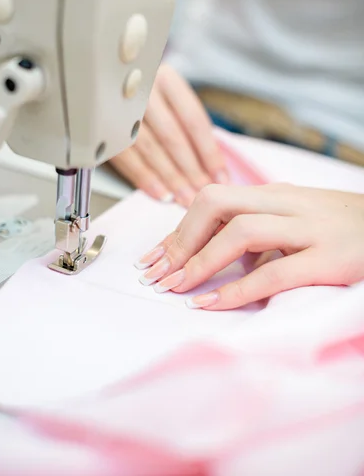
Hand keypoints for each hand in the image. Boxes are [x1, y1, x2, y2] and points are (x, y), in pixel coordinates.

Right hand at [109, 64, 227, 206]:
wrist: (99, 80)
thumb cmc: (144, 96)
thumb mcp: (168, 97)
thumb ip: (188, 126)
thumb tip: (212, 168)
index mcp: (165, 78)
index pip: (193, 120)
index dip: (209, 153)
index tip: (220, 177)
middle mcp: (142, 89)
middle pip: (172, 137)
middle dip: (190, 171)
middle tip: (202, 194)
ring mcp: (119, 107)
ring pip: (150, 149)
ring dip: (170, 179)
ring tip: (184, 198)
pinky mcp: (101, 127)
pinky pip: (126, 158)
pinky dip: (145, 178)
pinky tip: (159, 193)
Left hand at [135, 184, 363, 309]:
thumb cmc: (344, 228)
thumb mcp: (298, 218)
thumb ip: (261, 228)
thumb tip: (218, 253)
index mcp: (276, 194)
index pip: (212, 200)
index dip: (177, 230)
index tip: (153, 258)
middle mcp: (287, 203)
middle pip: (216, 202)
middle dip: (180, 238)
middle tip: (158, 273)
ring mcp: (310, 229)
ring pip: (240, 230)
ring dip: (200, 260)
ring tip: (176, 287)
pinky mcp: (329, 259)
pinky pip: (274, 272)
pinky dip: (237, 290)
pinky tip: (212, 304)